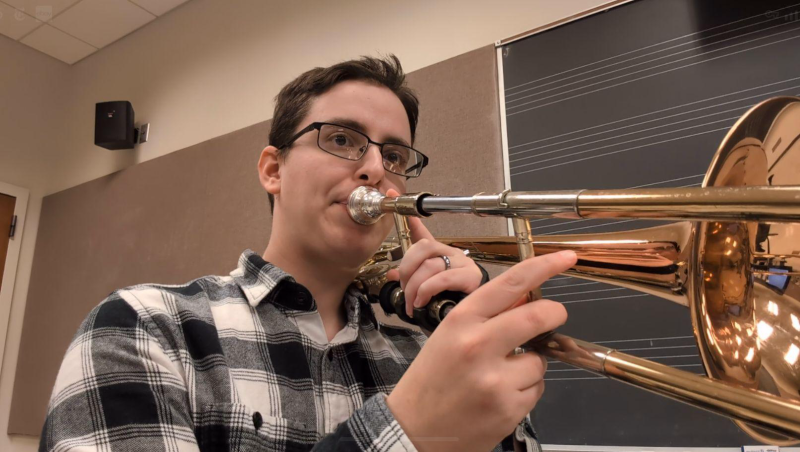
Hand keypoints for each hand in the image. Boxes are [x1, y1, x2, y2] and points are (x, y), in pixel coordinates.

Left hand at [384, 189, 482, 316]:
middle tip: (403, 287)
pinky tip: (422, 301)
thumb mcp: (424, 290)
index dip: (407, 216)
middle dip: (407, 268)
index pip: (422, 233)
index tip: (392, 197)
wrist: (477, 317)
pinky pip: (443, 278)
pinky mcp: (471, 277)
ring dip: (414, 286)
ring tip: (412, 302)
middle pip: (424, 247)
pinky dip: (427, 290)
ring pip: (430, 265)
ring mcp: (462, 264)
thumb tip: (391, 275)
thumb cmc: (449, 302)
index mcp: (439, 256)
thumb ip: (409, 279)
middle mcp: (451, 254)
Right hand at [386, 250, 576, 451]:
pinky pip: (536, 389)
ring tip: (501, 376)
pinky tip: (500, 397)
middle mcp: (478, 346)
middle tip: (555, 315)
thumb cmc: (430, 379)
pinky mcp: (509, 408)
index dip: (544, 267)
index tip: (567, 258)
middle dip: (555, 313)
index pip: (510, 284)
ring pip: (540, 360)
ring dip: (531, 365)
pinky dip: (525, 390)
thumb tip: (526, 295)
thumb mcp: (449, 336)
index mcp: (460, 321)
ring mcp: (495, 379)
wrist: (412, 429)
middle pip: (538, 316)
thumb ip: (487, 316)